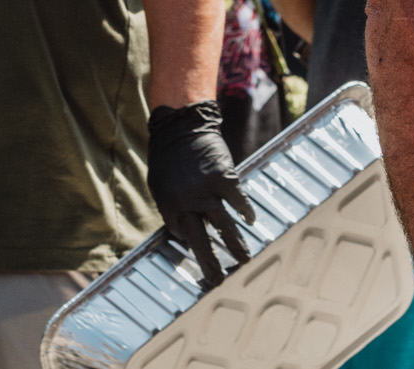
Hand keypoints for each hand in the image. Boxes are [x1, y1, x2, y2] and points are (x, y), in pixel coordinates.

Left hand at [147, 100, 254, 285]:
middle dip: (210, 264)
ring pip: (224, 226)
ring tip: (245, 260)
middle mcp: (187, 205)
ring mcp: (207, 192)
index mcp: (169, 208)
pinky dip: (246, 210)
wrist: (182, 130)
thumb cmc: (168, 157)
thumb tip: (182, 225)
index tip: (198, 247)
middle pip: (200, 242)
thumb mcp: (161, 185)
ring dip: (235, 245)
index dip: (189, 240)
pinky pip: (239, 200)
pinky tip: (252, 219)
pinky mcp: (225, 178)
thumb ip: (172, 205)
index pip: (179, 234)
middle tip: (218, 282)